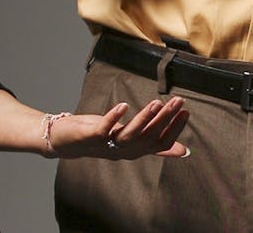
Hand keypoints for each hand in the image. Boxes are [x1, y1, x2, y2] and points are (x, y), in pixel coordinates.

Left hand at [51, 97, 189, 159]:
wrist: (66, 142)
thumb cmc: (102, 139)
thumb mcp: (131, 141)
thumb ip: (155, 146)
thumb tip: (183, 151)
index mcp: (135, 150)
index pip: (161, 142)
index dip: (174, 129)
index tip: (186, 111)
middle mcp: (124, 150)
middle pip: (148, 136)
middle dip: (165, 118)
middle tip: (179, 101)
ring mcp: (108, 144)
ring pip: (130, 134)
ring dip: (144, 119)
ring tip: (157, 103)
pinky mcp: (92, 137)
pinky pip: (104, 129)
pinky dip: (113, 118)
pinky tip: (123, 105)